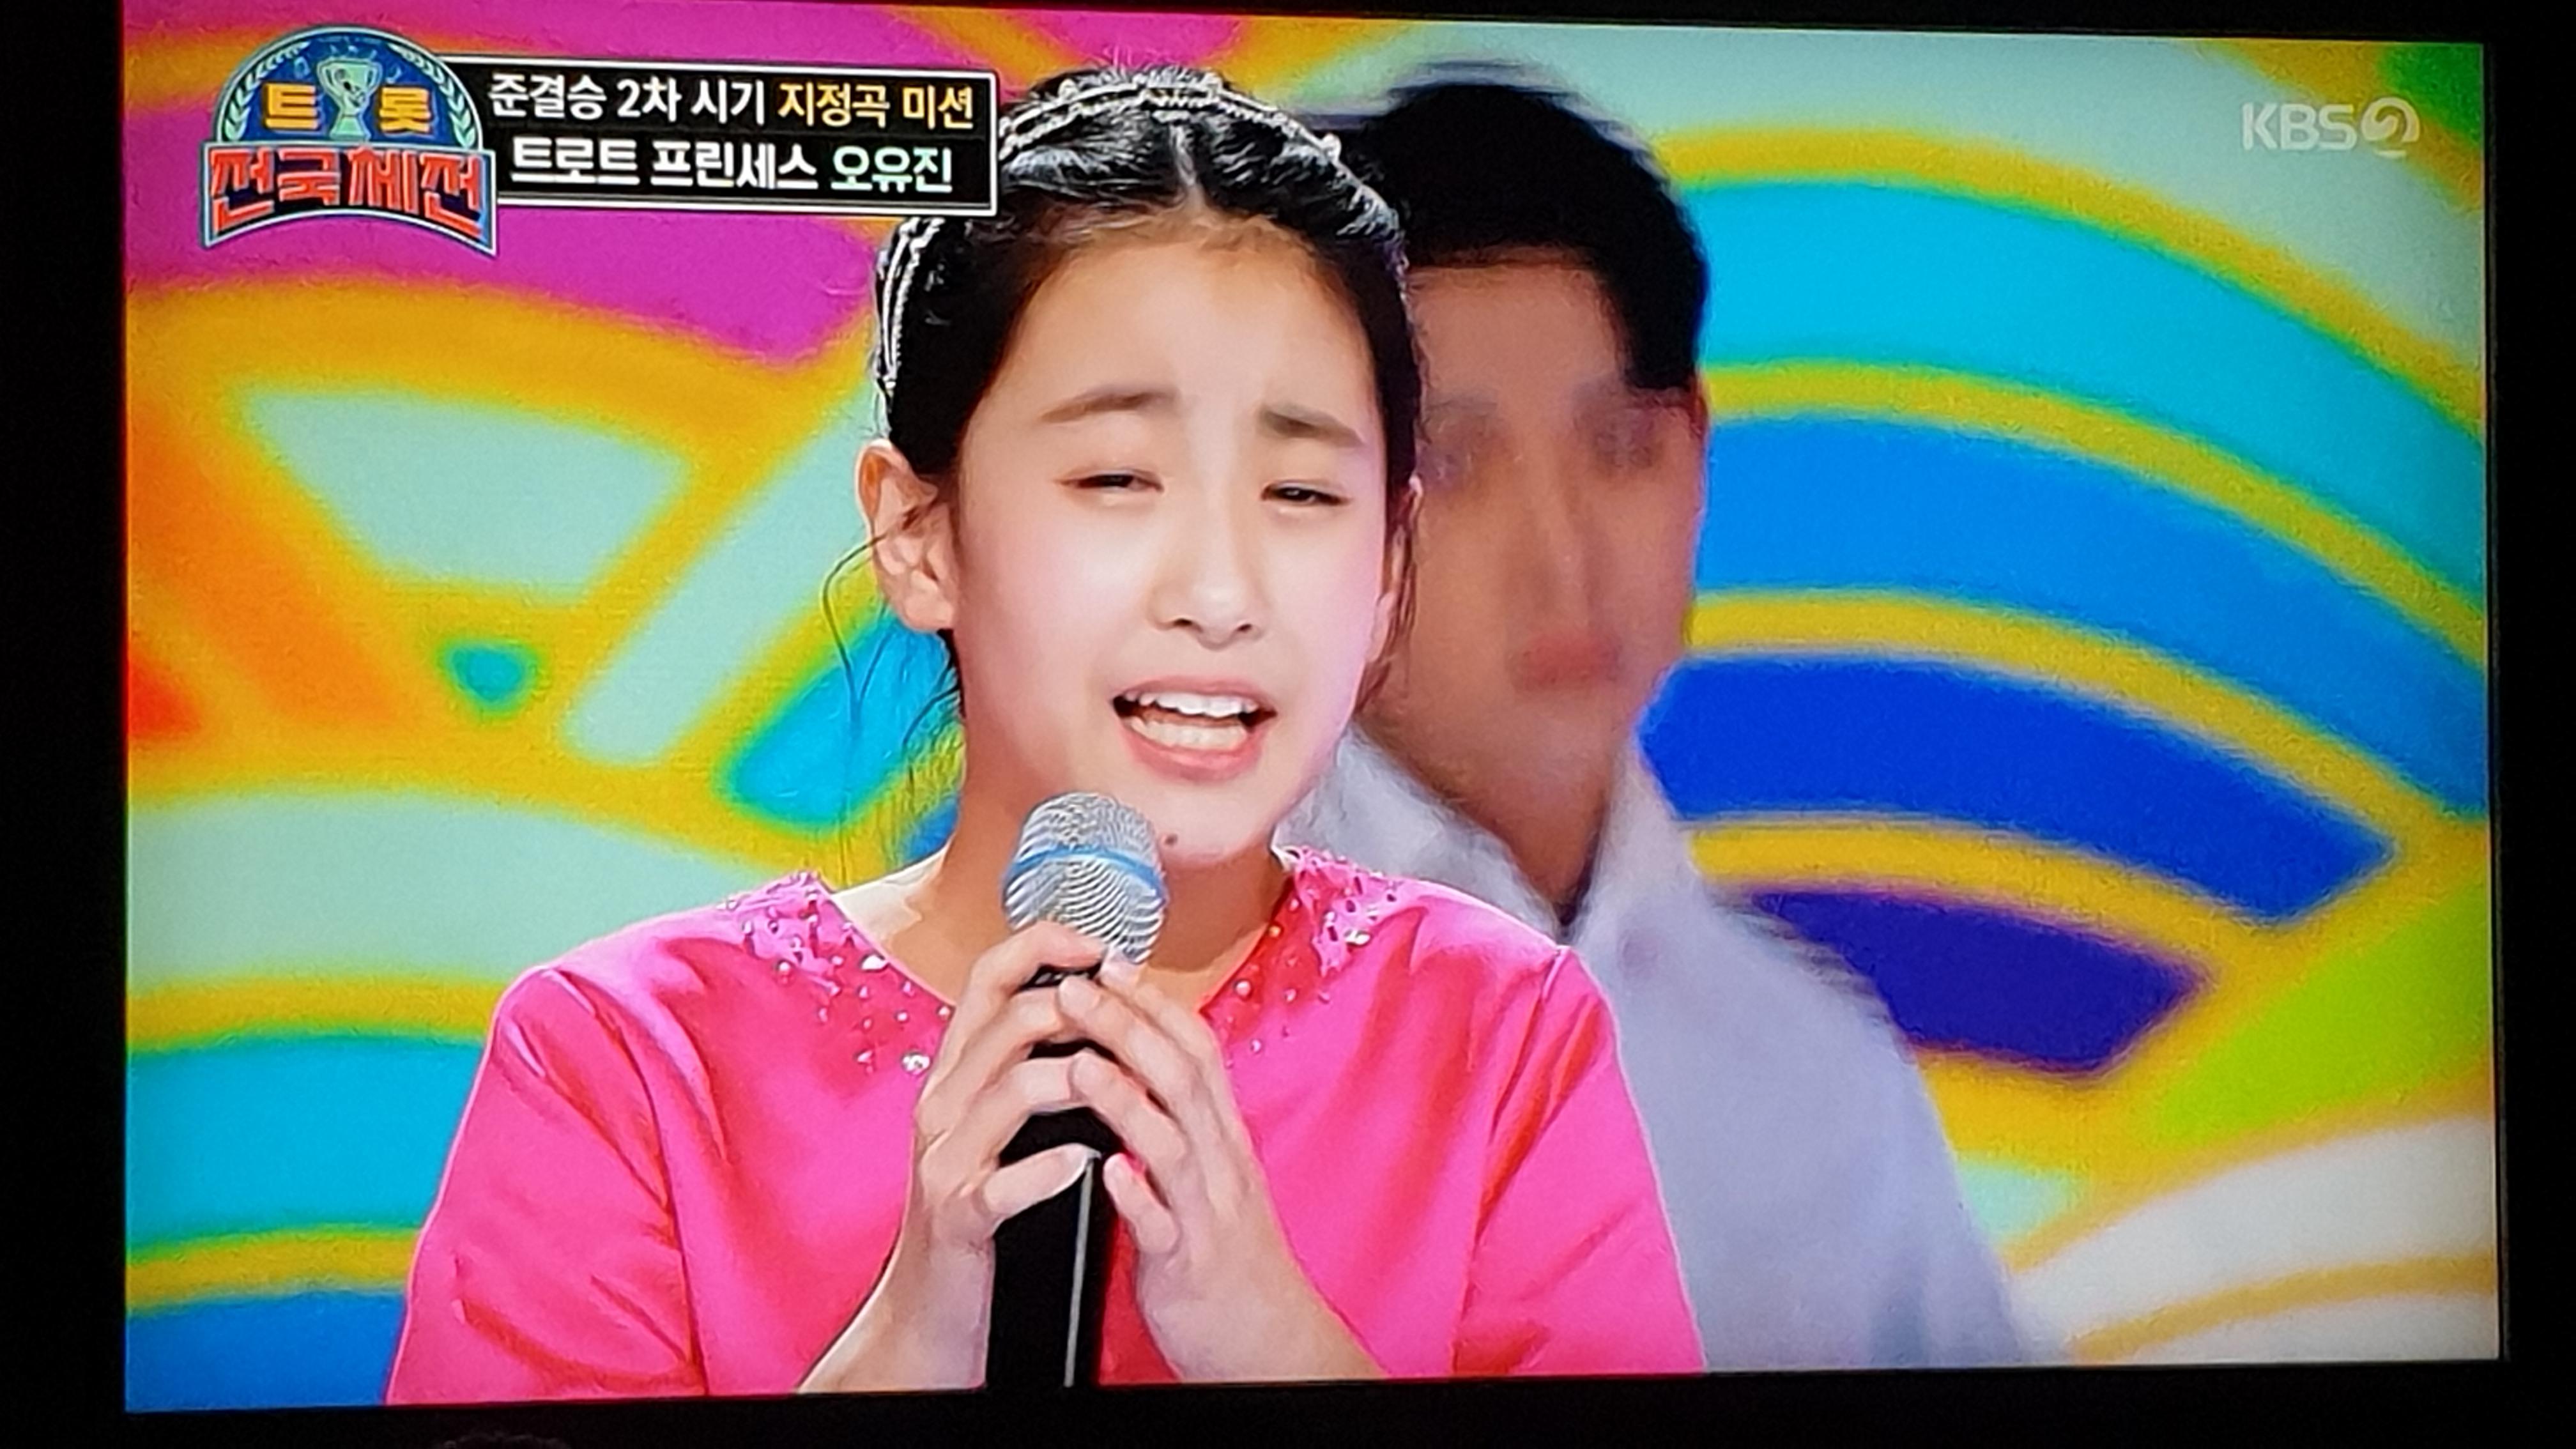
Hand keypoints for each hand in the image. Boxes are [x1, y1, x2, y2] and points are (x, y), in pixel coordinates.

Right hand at [799, 919, 1109, 1392]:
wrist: (928, 1309)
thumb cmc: (978, 1209)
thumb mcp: (992, 1125)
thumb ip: (1022, 1064)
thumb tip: (1089, 1002)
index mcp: (956, 1072)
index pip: (989, 977)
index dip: (1046, 946)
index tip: (1104, 947)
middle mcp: (942, 1104)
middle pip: (1008, 1023)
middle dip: (1079, 1010)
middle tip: (1130, 1019)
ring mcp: (945, 1161)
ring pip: (1010, 1091)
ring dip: (1077, 1080)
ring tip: (1124, 1083)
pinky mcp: (958, 1218)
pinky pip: (1002, 1183)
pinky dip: (1049, 1169)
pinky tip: (1086, 1163)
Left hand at [1052, 959, 1382, 1382]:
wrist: (1266, 1340)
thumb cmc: (1225, 1257)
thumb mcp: (1210, 1176)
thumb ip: (1180, 1122)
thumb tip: (1140, 1063)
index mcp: (1222, 1138)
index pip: (1196, 1050)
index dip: (1154, 1003)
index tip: (1110, 963)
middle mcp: (1221, 1165)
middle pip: (1183, 1079)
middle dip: (1130, 1027)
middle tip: (1079, 987)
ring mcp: (1207, 1214)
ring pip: (1172, 1143)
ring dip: (1126, 1098)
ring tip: (1080, 1062)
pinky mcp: (1188, 1267)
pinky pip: (1164, 1227)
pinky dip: (1138, 1196)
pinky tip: (1108, 1173)